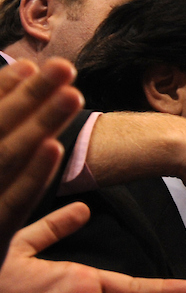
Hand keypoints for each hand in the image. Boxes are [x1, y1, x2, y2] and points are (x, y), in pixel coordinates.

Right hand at [0, 58, 82, 259]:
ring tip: (71, 94)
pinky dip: (32, 174)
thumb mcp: (4, 228)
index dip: (4, 94)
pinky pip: (12, 203)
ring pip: (4, 157)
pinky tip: (53, 148)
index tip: (28, 66)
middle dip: (29, 97)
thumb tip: (65, 183)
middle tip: (64, 65)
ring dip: (38, 122)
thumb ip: (31, 200)